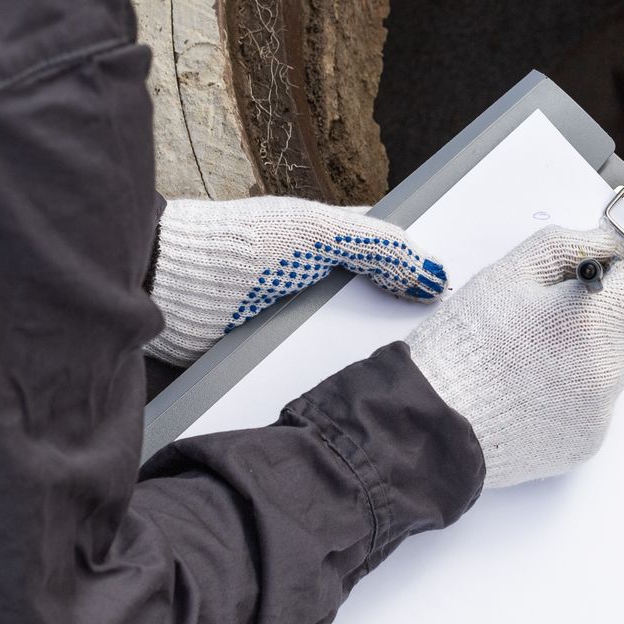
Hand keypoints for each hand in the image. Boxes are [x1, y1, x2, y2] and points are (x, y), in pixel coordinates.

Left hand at [144, 197, 446, 364]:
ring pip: (351, 340)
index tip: (454, 300)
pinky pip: (318, 366)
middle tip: (442, 350)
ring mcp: (298, 316)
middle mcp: (320, 277)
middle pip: (378, 304)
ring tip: (413, 378)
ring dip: (371, 356)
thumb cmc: (240, 246)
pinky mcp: (276, 353)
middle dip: (404, 323)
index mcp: (334, 238)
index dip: (422, 274)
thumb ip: (380, 247)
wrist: (169, 289)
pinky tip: (362, 390)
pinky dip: (337, 375)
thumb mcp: (319, 233)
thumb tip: (435, 275)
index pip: (394, 255)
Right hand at [406, 226, 623, 487]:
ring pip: (617, 366)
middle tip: (563, 315)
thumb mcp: (510, 272)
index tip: (606, 275)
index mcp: (592, 319)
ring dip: (591, 354)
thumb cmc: (464, 343)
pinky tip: (532, 390)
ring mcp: (600, 410)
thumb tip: (612, 247)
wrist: (430, 421)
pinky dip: (574, 392)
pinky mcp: (588, 441)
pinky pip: (597, 404)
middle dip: (615, 313)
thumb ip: (571, 248)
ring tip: (534, 358)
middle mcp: (607, 368)